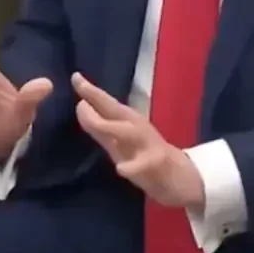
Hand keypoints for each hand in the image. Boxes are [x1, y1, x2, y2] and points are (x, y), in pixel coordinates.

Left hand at [71, 72, 203, 209]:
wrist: (179, 176)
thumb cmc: (144, 153)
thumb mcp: (120, 138)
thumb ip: (100, 124)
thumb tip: (80, 105)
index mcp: (127, 119)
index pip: (106, 102)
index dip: (90, 91)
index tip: (75, 76)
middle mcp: (135, 127)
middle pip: (115, 110)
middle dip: (97, 101)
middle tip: (78, 99)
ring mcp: (146, 145)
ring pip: (127, 132)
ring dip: (108, 127)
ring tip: (92, 123)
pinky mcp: (155, 164)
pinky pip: (142, 165)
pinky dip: (131, 167)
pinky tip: (121, 169)